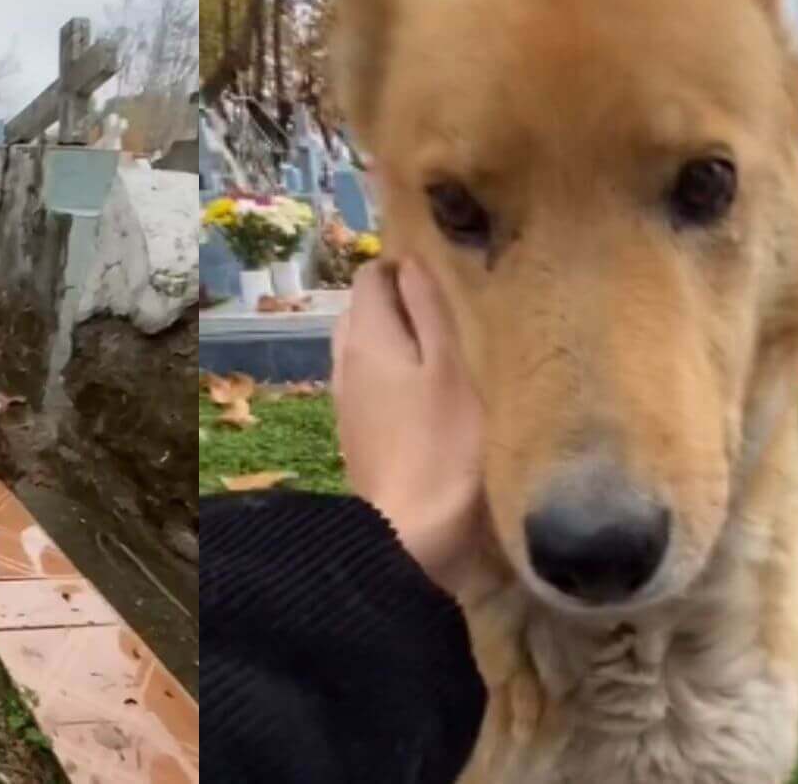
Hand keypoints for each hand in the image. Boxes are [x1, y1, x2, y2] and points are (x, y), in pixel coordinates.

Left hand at [332, 259, 484, 594]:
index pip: (371, 275)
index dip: (405, 268)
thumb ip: (429, 310)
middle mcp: (344, 360)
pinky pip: (371, 383)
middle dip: (402, 303)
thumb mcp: (449, 367)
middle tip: (453, 313)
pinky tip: (430, 395)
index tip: (447, 278)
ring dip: (401, 342)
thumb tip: (410, 263)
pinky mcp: (356, 432)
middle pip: (365, 310)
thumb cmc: (443, 444)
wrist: (411, 534)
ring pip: (368, 348)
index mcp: (365, 335)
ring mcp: (346, 399)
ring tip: (447, 352)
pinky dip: (396, 376)